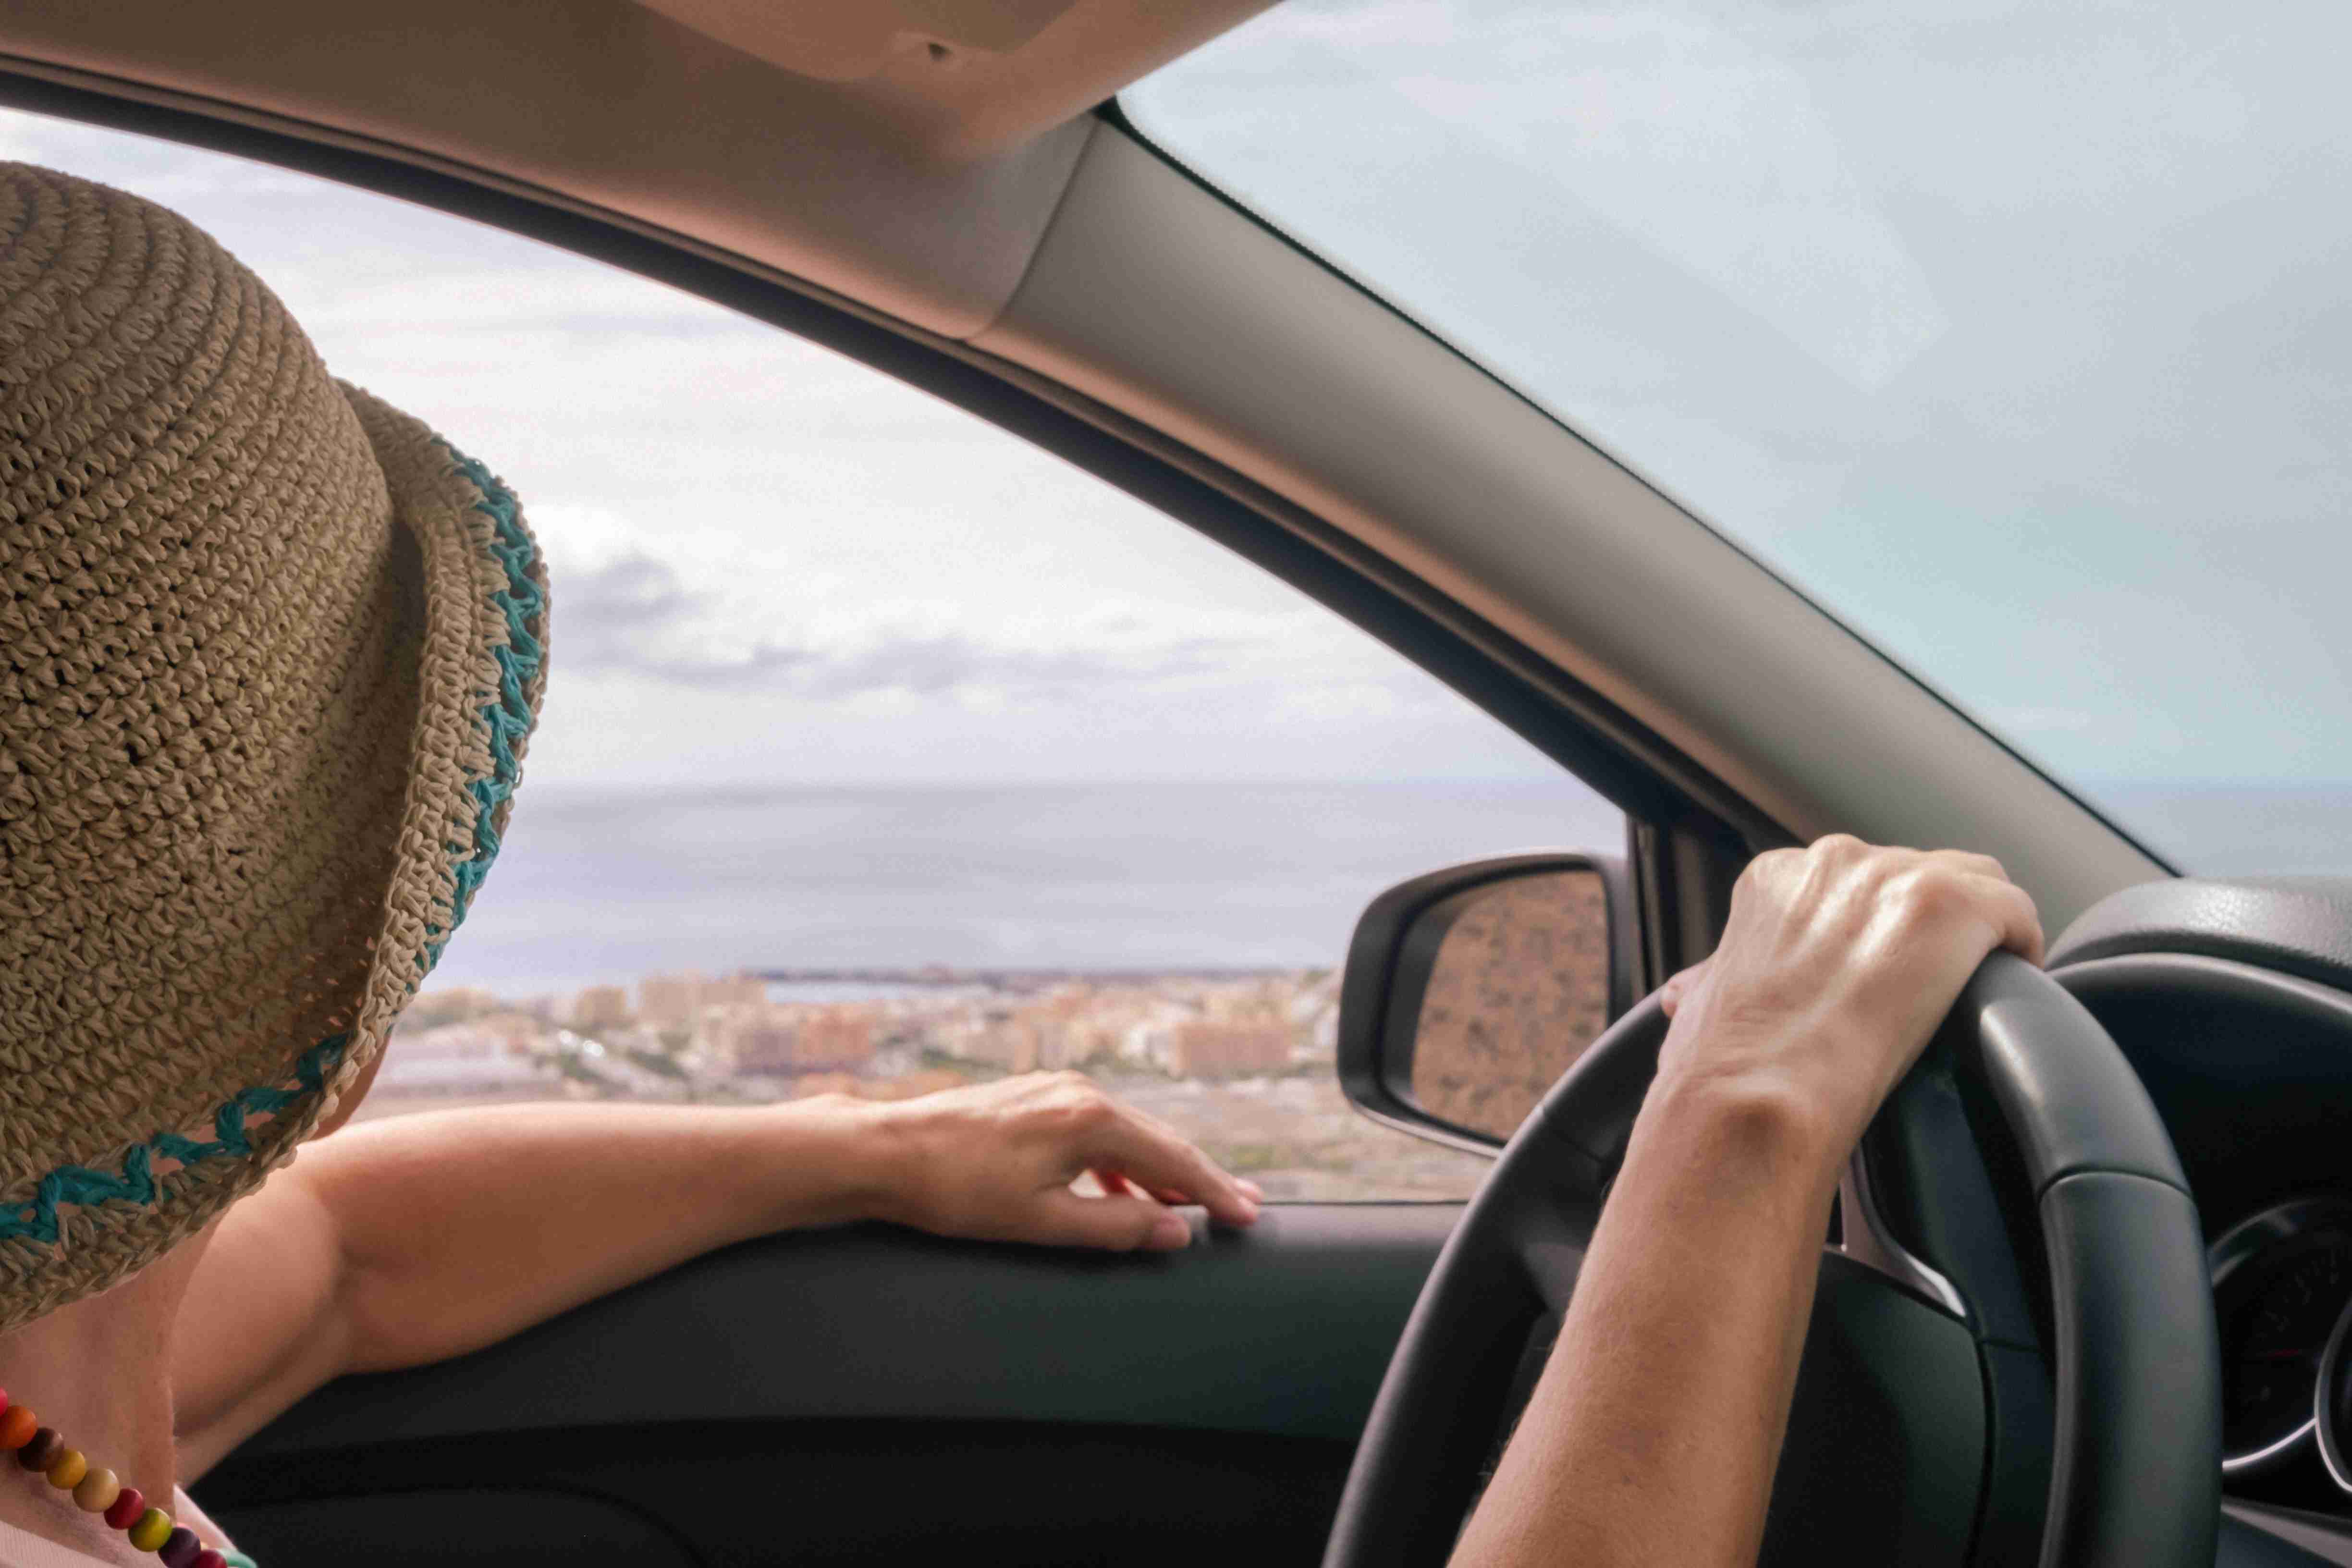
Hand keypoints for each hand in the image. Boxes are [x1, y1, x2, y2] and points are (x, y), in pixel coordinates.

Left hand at [864, 1071, 1263, 1251]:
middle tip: (1243, 1206)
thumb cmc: (958, 1191)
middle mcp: (1080, 1092)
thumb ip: (1117, 1225)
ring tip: (1191, 1202)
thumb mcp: (1044, 1221)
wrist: (887, 1151)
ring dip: (1160, 1171)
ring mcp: (1056, 1089)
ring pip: (1127, 1134)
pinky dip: (1120, 1162)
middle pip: (1158, 1140)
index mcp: (1090, 1119)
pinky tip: (1122, 1190)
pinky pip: (1096, 1130)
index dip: (1215, 1192)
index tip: (1250, 1216)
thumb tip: (1175, 1229)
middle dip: (1199, 1177)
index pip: (1173, 1159)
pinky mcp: (1035, 1097)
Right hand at [1651, 835, 2043, 1173]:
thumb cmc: (1721, 1065)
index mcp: (1775, 879)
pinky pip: (2016, 911)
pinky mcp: (1953, 906)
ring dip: (1980, 930)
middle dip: (1931, 925)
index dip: (1878, 927)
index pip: (1855, 879)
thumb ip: (1712, 980)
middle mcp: (1835, 862)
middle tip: (1935, 989)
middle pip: (1918, 871)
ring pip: (1976, 882)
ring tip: (1982, 986)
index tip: (1883, 974)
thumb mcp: (1703, 1003)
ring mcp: (1896, 878)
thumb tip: (1689, 993)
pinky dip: (2021, 946)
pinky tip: (2015, 986)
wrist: (1754, 1094)